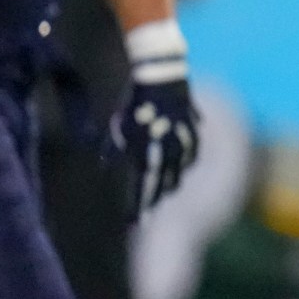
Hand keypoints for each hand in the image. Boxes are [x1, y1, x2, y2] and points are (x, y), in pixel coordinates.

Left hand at [110, 78, 198, 218]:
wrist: (160, 75)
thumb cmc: (134, 101)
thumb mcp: (118, 126)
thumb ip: (112, 149)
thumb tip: (104, 166)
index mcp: (147, 152)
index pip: (141, 189)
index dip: (137, 207)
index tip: (134, 223)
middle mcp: (167, 151)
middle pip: (163, 185)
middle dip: (153, 199)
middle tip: (147, 211)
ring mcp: (184, 141)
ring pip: (180, 171)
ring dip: (171, 182)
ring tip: (166, 191)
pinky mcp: (193, 130)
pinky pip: (192, 153)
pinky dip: (186, 161)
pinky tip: (183, 165)